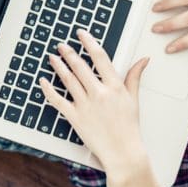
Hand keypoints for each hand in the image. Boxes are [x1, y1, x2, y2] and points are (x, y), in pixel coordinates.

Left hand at [39, 29, 150, 169]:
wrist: (123, 152)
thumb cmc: (129, 127)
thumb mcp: (134, 99)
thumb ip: (134, 76)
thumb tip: (143, 60)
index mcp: (114, 87)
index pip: (100, 57)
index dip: (89, 43)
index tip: (82, 34)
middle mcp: (99, 93)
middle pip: (81, 66)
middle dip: (69, 53)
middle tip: (62, 44)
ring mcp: (85, 105)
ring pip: (68, 80)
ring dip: (59, 66)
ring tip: (53, 57)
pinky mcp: (75, 117)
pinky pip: (58, 100)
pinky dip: (48, 90)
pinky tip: (43, 81)